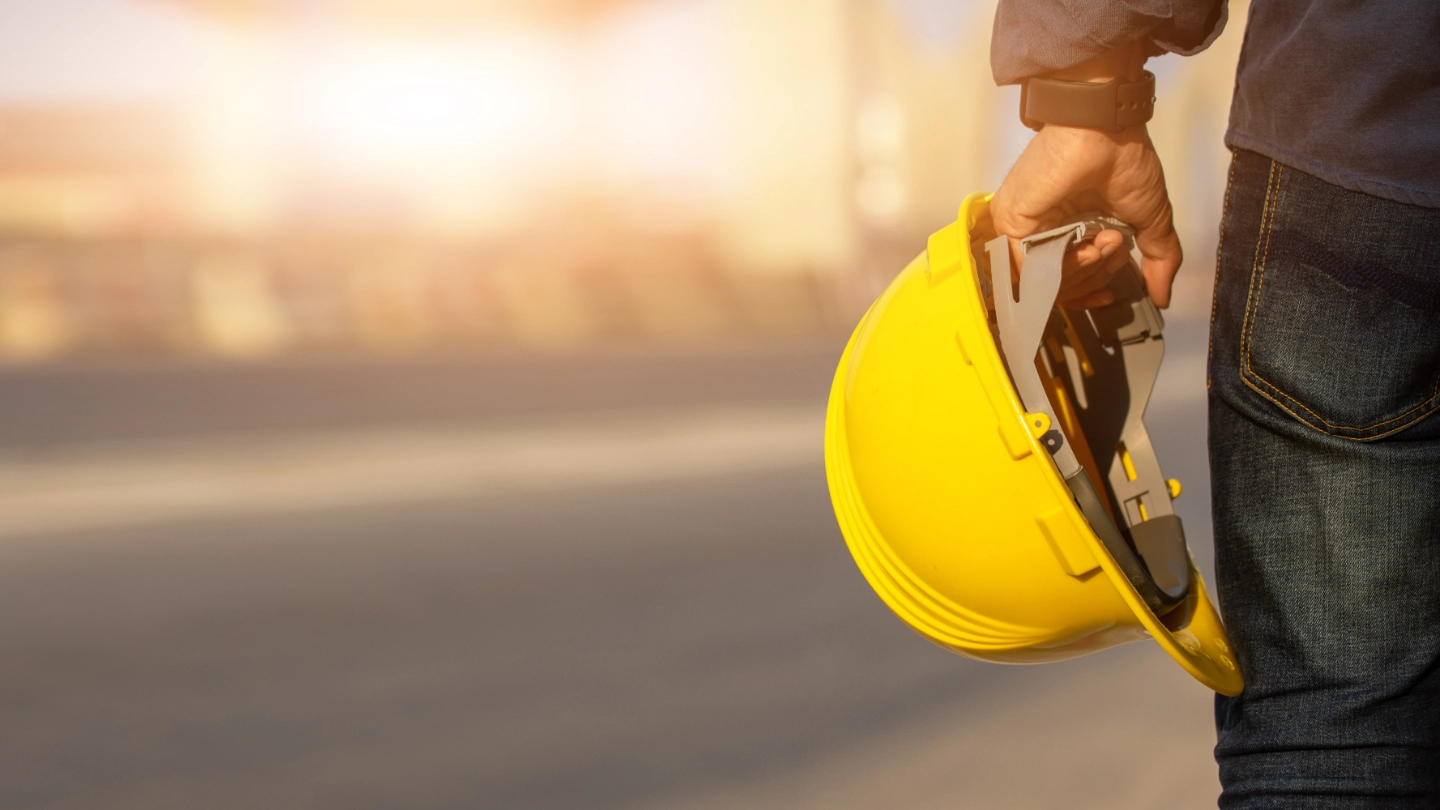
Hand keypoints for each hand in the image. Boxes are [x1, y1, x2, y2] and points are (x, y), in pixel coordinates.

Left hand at [992, 125, 1181, 307]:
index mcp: (1071, 229)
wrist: (1106, 131)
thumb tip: (1163, 295)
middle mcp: (1045, 230)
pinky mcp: (1011, 222)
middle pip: (1059, 285)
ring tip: (1104, 241)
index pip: (1068, 280)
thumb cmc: (1124, 159)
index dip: (1090, 291)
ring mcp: (1025, 227)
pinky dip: (1064, 267)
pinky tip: (1087, 247)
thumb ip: (1158, 259)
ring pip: (1045, 281)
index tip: (1109, 291)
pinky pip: (1030, 269)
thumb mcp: (1149, 219)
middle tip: (1113, 248)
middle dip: (1094, 277)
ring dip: (1084, 270)